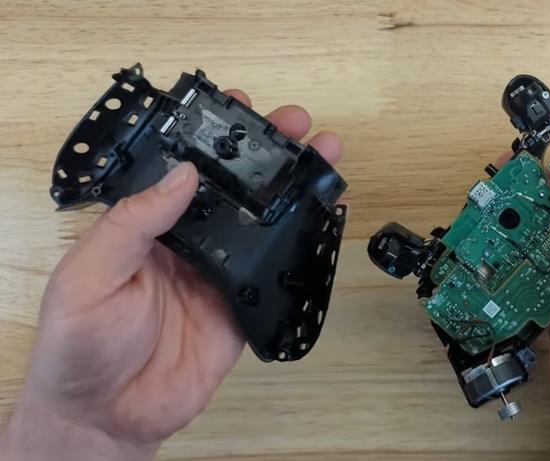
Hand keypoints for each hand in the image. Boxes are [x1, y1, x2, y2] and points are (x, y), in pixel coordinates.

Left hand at [0, 90, 342, 460]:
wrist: (109, 415)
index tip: (241, 108)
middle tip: (298, 125)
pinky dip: (308, 243)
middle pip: (236, 190)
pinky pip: (280, 270)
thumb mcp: (90, 276)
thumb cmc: (81, 346)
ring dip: (297, 190)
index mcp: (146, 228)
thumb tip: (183, 175)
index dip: (215, 138)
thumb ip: (133, 224)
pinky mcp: (244, 307)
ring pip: (265, 223)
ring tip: (327, 157)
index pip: (186, 171)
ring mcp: (220, 274)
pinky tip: (329, 216)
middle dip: (270, 154)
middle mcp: (188, 243)